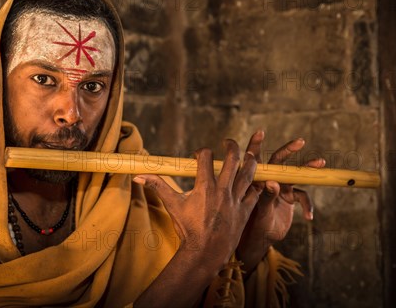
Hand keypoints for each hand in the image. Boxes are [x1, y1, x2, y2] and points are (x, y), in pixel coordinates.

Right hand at [134, 139, 260, 267]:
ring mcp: (236, 201)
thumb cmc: (188, 230)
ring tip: (248, 154)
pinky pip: (255, 193)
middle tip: (228, 143)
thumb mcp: (172, 206)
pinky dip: (256, 185)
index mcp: (205, 187)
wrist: (205, 254)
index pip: (206, 157)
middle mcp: (223, 191)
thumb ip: (158, 187)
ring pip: (248, 174)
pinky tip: (255, 180)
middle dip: (231, 147)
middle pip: (232, 159)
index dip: (202, 152)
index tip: (199, 155)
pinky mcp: (245, 211)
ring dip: (249, 161)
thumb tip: (139, 176)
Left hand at [236, 130, 324, 273]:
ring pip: (296, 174)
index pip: (254, 159)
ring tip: (320, 162)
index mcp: (256, 180)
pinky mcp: (290, 197)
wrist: (261, 240)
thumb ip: (267, 198)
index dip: (256, 145)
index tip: (260, 132)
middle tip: (300, 141)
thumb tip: (273, 183)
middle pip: (279, 161)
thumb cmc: (254, 225)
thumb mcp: (260, 212)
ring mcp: (281, 187)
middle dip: (289, 149)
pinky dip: (308, 205)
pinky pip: (303, 196)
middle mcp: (269, 180)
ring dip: (308, 169)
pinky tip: (309, 216)